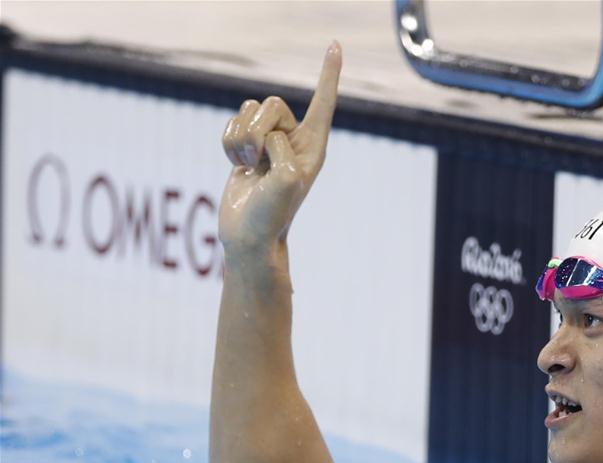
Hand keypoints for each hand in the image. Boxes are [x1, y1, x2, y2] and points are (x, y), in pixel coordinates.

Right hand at [218, 42, 341, 253]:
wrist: (248, 237)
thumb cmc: (273, 215)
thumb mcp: (285, 179)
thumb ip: (281, 148)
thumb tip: (269, 137)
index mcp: (313, 147)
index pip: (323, 103)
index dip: (328, 75)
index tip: (335, 46)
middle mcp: (294, 141)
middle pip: (270, 103)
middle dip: (256, 129)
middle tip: (258, 162)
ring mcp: (269, 143)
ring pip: (247, 111)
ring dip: (240, 139)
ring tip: (248, 168)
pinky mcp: (246, 147)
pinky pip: (230, 123)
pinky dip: (227, 144)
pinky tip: (237, 166)